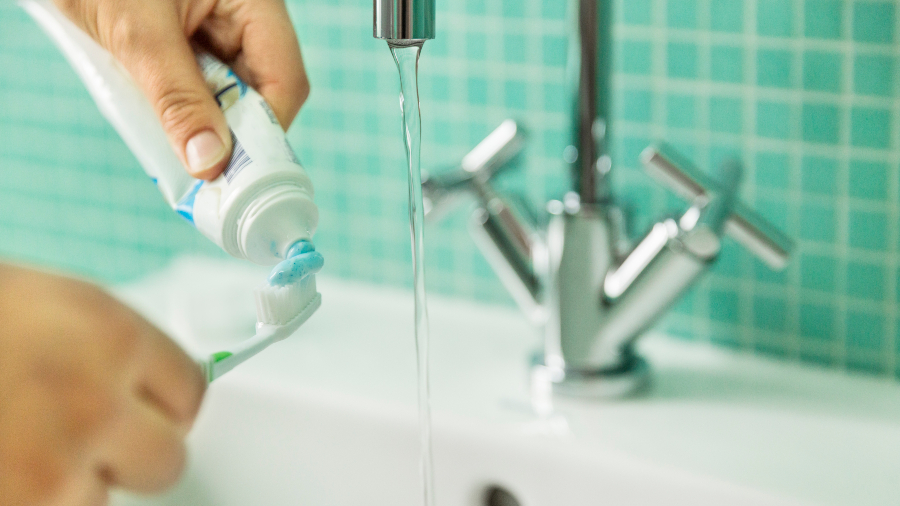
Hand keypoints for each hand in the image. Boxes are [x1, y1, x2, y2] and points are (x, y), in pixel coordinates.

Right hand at [0, 264, 205, 505]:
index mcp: (106, 334)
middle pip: (166, 459)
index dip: (161, 404)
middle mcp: (92, 402)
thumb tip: (134, 389)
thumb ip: (97, 350)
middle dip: (128, 456)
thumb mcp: (36, 305)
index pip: (189, 391)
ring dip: (65, 488)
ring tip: (13, 448)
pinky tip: (6, 469)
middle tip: (79, 442)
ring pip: (100, 503)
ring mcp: (50, 471)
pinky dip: (29, 502)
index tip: (145, 410)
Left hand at [53, 0, 308, 179]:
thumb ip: (177, 96)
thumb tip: (209, 162)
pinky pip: (197, 85)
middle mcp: (244, 17)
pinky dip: (179, 108)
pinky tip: (156, 120)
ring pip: (227, 93)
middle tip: (200, 170)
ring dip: (201, 122)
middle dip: (231, 131)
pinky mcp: (187, 39)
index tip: (233, 171)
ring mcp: (216, 28)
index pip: (285, 80)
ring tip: (171, 144)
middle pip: (261, 92)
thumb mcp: (138, 32)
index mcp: (254, 3)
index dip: (265, 131)